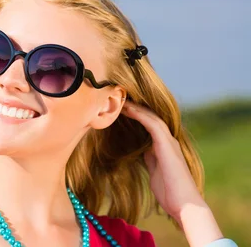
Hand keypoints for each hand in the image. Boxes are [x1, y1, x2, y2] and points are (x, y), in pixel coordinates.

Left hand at [121, 102, 223, 246]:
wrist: (184, 204)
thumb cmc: (170, 192)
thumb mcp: (155, 171)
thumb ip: (150, 159)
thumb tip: (141, 153)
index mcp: (165, 147)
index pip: (150, 125)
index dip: (137, 116)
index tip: (122, 109)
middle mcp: (168, 141)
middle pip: (151, 117)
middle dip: (136, 108)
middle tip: (120, 99)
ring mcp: (169, 142)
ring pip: (152, 117)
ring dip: (136, 108)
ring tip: (122, 100)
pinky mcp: (166, 145)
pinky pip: (152, 124)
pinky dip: (140, 115)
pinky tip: (129, 109)